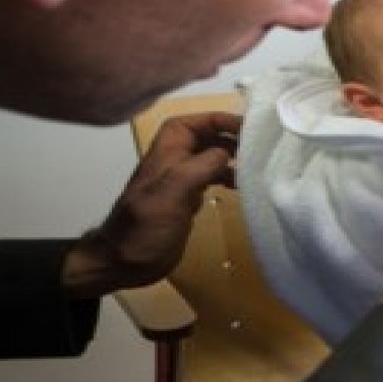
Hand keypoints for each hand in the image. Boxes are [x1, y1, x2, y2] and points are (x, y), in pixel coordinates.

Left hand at [61, 111, 240, 297]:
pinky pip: (210, 179)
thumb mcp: (173, 190)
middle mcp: (172, 163)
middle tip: (257, 144)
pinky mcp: (185, 201)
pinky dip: (227, 177)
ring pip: (208, 157)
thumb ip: (201, 165)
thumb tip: (227, 152)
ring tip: (254, 164)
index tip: (245, 127)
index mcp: (164, 154)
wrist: (125, 262)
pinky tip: (241, 186)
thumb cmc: (146, 225)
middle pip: (202, 137)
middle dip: (228, 136)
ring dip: (231, 157)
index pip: (189, 123)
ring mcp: (179, 183)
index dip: (216, 119)